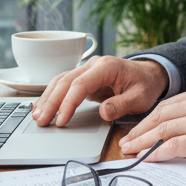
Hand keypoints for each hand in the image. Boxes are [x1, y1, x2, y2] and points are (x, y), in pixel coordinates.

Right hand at [31, 56, 168, 126]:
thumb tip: (102, 112)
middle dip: (51, 102)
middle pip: (65, 81)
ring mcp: (87, 69)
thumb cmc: (145, 85)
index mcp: (107, 67)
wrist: (148, 74)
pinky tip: (43, 106)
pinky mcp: (83, 76)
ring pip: (60, 80)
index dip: (68, 102)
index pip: (81, 84)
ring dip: (48, 98)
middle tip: (41, 121)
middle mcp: (93, 65)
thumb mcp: (140, 98)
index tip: (61, 120)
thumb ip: (121, 104)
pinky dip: (52, 95)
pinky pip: (64, 84)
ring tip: (37, 116)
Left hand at [119, 84, 185, 166]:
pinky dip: (157, 153)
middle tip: (125, 142)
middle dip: (139, 131)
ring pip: (162, 130)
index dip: (148, 120)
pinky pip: (173, 146)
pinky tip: (147, 158)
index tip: (137, 130)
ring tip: (129, 152)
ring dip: (142, 142)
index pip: (166, 106)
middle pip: (159, 116)